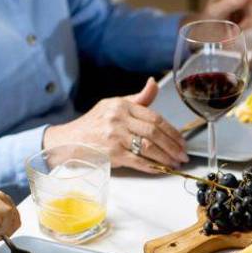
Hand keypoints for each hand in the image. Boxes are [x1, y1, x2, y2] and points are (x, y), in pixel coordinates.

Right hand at [43, 78, 187, 171]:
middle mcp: (118, 118)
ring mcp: (115, 136)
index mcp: (121, 105)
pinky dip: (152, 166)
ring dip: (166, 157)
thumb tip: (153, 83)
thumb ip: (138, 99)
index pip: (154, 117)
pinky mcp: (111, 153)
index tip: (182, 141)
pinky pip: (138, 160)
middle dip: (173, 146)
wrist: (68, 141)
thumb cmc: (92, 125)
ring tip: (175, 163)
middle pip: (154, 132)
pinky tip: (160, 169)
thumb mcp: (113, 105)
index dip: (172, 131)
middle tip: (183, 155)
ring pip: (148, 147)